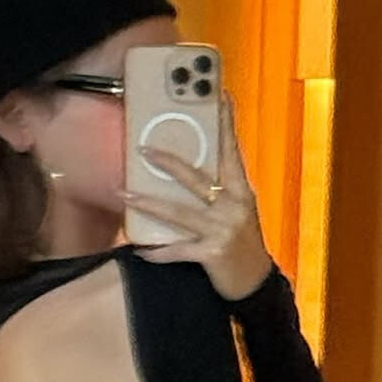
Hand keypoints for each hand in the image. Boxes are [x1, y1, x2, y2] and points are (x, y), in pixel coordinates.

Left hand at [120, 91, 273, 301]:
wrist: (256, 284)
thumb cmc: (243, 244)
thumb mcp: (239, 212)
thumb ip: (220, 192)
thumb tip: (188, 171)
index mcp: (241, 192)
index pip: (232, 152)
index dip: (226, 124)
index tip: (221, 97)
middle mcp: (233, 207)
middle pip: (196, 178)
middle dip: (168, 162)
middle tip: (142, 149)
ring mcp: (222, 231)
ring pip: (178, 213)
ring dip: (148, 203)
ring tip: (124, 194)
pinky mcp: (212, 254)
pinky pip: (177, 250)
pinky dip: (157, 252)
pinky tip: (140, 250)